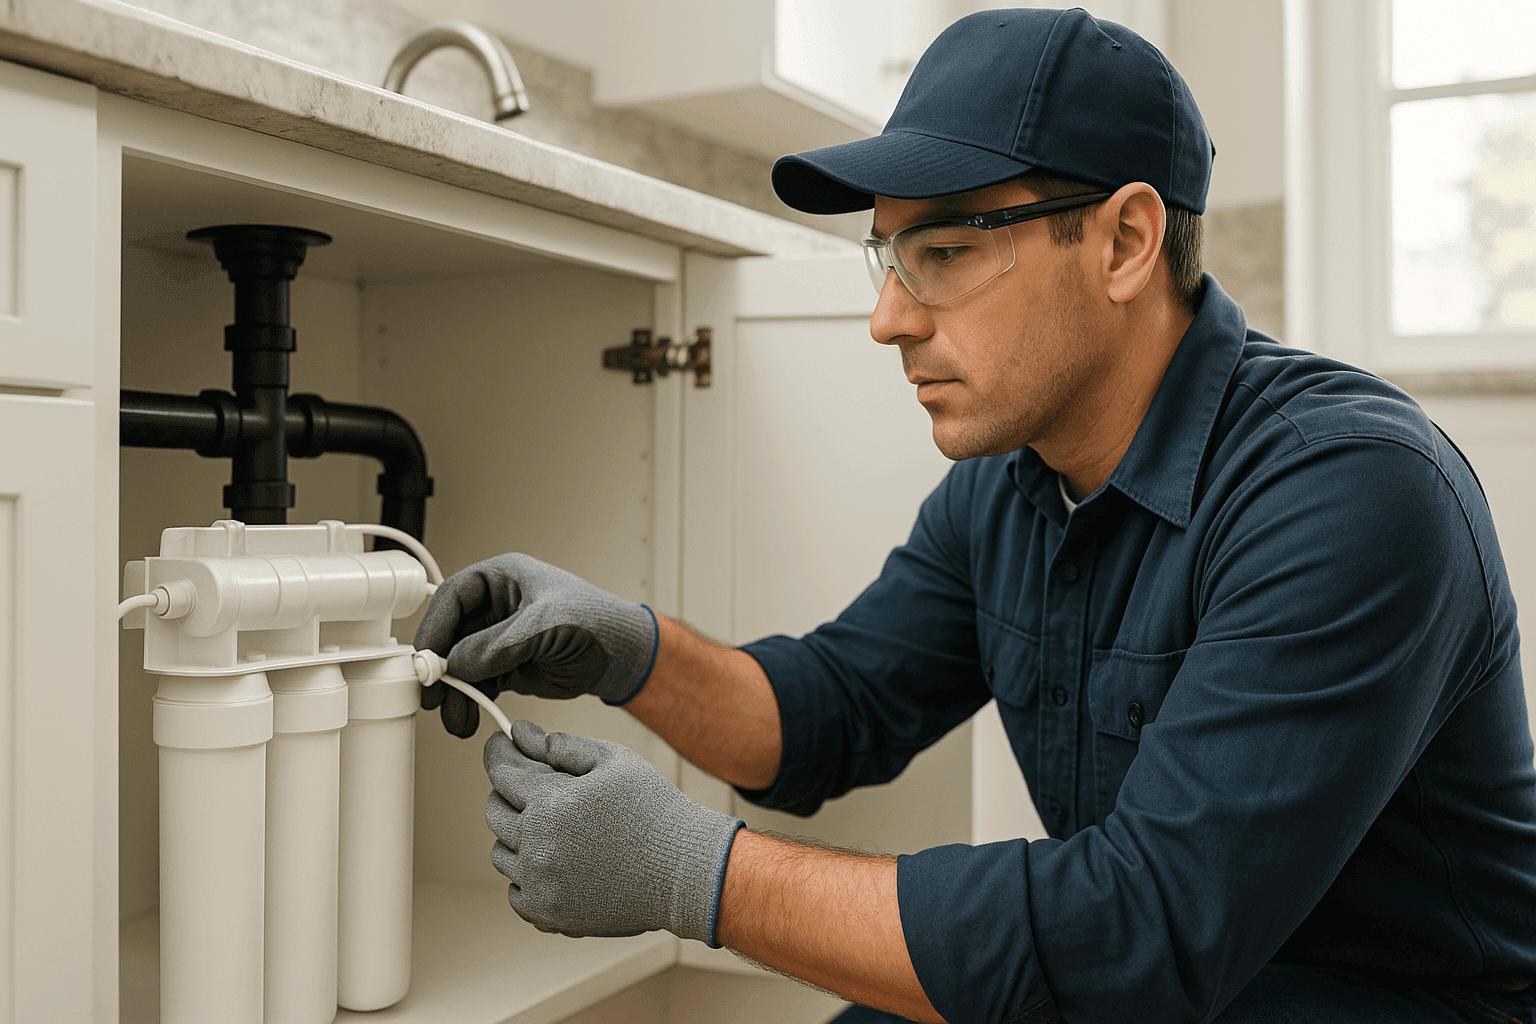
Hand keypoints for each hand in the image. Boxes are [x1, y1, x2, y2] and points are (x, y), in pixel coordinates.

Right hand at [414, 554, 658, 736]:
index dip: (434, 627)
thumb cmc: (598, 622)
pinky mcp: (509, 665)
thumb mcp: (545, 625)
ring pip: (462, 664)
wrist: (626, 656)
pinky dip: (471, 701)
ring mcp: (501, 637)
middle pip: (451, 634)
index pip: (453, 598)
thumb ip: (498, 645)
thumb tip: (457, 664)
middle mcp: (498, 606)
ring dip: (454, 692)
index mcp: (503, 578)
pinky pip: (479, 683)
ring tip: (454, 717)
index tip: (424, 658)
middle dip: (440, 667)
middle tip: (432, 694)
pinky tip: (467, 717)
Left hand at [483, 720, 743, 943]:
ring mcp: (541, 883)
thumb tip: (526, 735)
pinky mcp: (550, 914)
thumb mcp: (615, 761)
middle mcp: (537, 845)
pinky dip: (526, 876)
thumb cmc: (654, 810)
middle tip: (531, 788)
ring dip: (517, 836)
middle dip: (508, 793)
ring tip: (550, 828)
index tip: (499, 743)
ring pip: (501, 853)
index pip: (501, 773)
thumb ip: (565, 746)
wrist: (684, 871)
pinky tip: (553, 862)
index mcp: (550, 802)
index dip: (497, 753)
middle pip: (495, 812)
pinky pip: (516, 892)